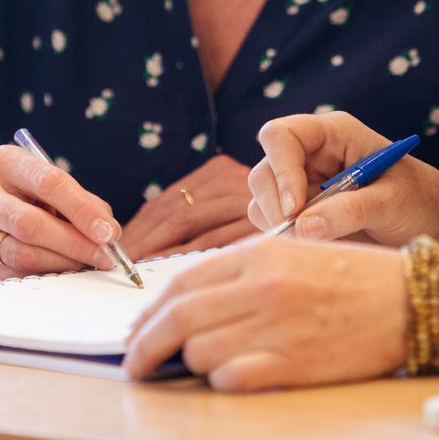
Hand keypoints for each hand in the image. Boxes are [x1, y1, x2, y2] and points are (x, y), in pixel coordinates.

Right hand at [0, 144, 121, 280]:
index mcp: (4, 162)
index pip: (48, 183)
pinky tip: (64, 271)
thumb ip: (83, 203)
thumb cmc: (31, 192)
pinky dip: (46, 275)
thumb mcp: (54, 183)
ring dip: (62, 262)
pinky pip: (15, 275)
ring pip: (21, 253)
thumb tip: (108, 234)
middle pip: (29, 224)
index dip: (82, 210)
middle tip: (103, 255)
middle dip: (74, 243)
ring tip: (86, 263)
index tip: (108, 232)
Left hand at [120, 155, 256, 260]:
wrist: (322, 221)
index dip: (139, 225)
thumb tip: (142, 241)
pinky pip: (211, 240)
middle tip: (118, 261)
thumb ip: (193, 216)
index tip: (116, 247)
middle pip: (173, 208)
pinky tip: (166, 268)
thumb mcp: (227, 208)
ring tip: (135, 266)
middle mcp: (231, 177)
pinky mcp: (256, 221)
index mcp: (218, 171)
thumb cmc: (264, 219)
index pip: (168, 199)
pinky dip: (184, 253)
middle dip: (142, 238)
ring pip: (186, 221)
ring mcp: (245, 197)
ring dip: (156, 246)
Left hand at [123, 238, 405, 389]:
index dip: (149, 313)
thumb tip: (190, 303)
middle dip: (145, 346)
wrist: (410, 300)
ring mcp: (277, 326)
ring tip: (202, 368)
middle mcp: (261, 288)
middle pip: (177, 320)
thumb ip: (243, 273)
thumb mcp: (293, 253)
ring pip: (200, 352)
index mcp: (258, 255)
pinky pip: (233, 379)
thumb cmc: (353, 278)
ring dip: (191, 365)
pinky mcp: (294, 364)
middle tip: (135, 364)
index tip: (137, 331)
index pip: (180, 284)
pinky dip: (222, 382)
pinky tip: (231, 378)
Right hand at [246, 112, 438, 244]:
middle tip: (303, 236)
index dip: (281, 169)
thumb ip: (349, 211)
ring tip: (322, 242)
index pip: (281, 136)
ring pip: (262, 201)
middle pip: (264, 172)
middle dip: (277, 206)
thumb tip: (302, 227)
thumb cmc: (422, 201)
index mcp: (333, 134)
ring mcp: (303, 184)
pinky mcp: (302, 213)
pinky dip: (286, 240)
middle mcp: (311, 154)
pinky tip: (320, 247)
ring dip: (281, 227)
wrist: (438, 225)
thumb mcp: (392, 204)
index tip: (297, 208)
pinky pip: (274, 225)